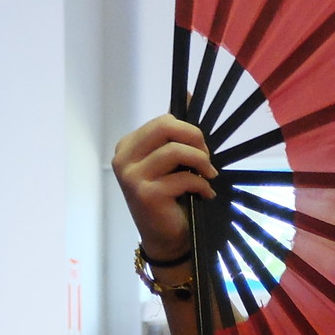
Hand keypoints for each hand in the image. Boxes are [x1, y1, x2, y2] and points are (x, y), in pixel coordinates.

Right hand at [111, 114, 217, 259]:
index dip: (189, 131)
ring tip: (209, 176)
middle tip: (208, 158)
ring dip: (201, 162)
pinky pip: (183, 178)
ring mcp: (132, 176)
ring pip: (176, 151)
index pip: (163, 122)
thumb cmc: (169, 199)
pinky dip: (201, 185)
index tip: (202, 148)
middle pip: (166, 128)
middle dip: (195, 139)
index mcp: (128, 146)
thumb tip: (187, 95)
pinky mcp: (146, 194)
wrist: (164, 239)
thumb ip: (173, 133)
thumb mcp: (170, 163)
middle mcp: (124, 158)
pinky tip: (205, 194)